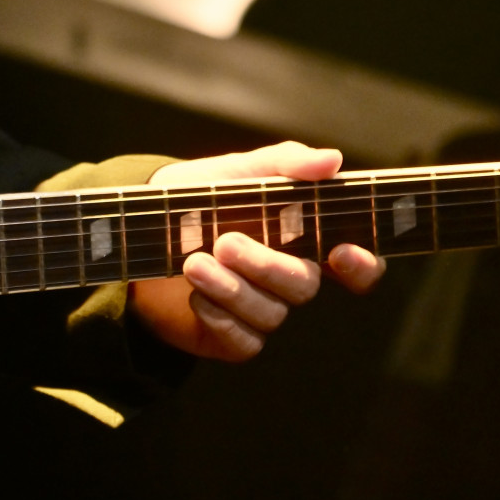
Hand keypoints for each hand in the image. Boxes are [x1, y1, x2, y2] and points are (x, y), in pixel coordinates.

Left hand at [126, 141, 385, 361]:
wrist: (136, 232)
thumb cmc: (194, 198)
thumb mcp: (232, 172)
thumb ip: (282, 164)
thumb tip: (332, 159)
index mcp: (301, 237)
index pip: (356, 261)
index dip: (363, 264)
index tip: (342, 252)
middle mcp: (288, 277)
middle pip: (304, 286)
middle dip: (267, 265)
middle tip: (226, 243)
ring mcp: (262, 309)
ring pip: (271, 314)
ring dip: (231, 289)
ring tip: (192, 263)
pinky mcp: (234, 337)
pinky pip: (244, 340)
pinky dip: (219, 317)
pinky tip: (194, 296)